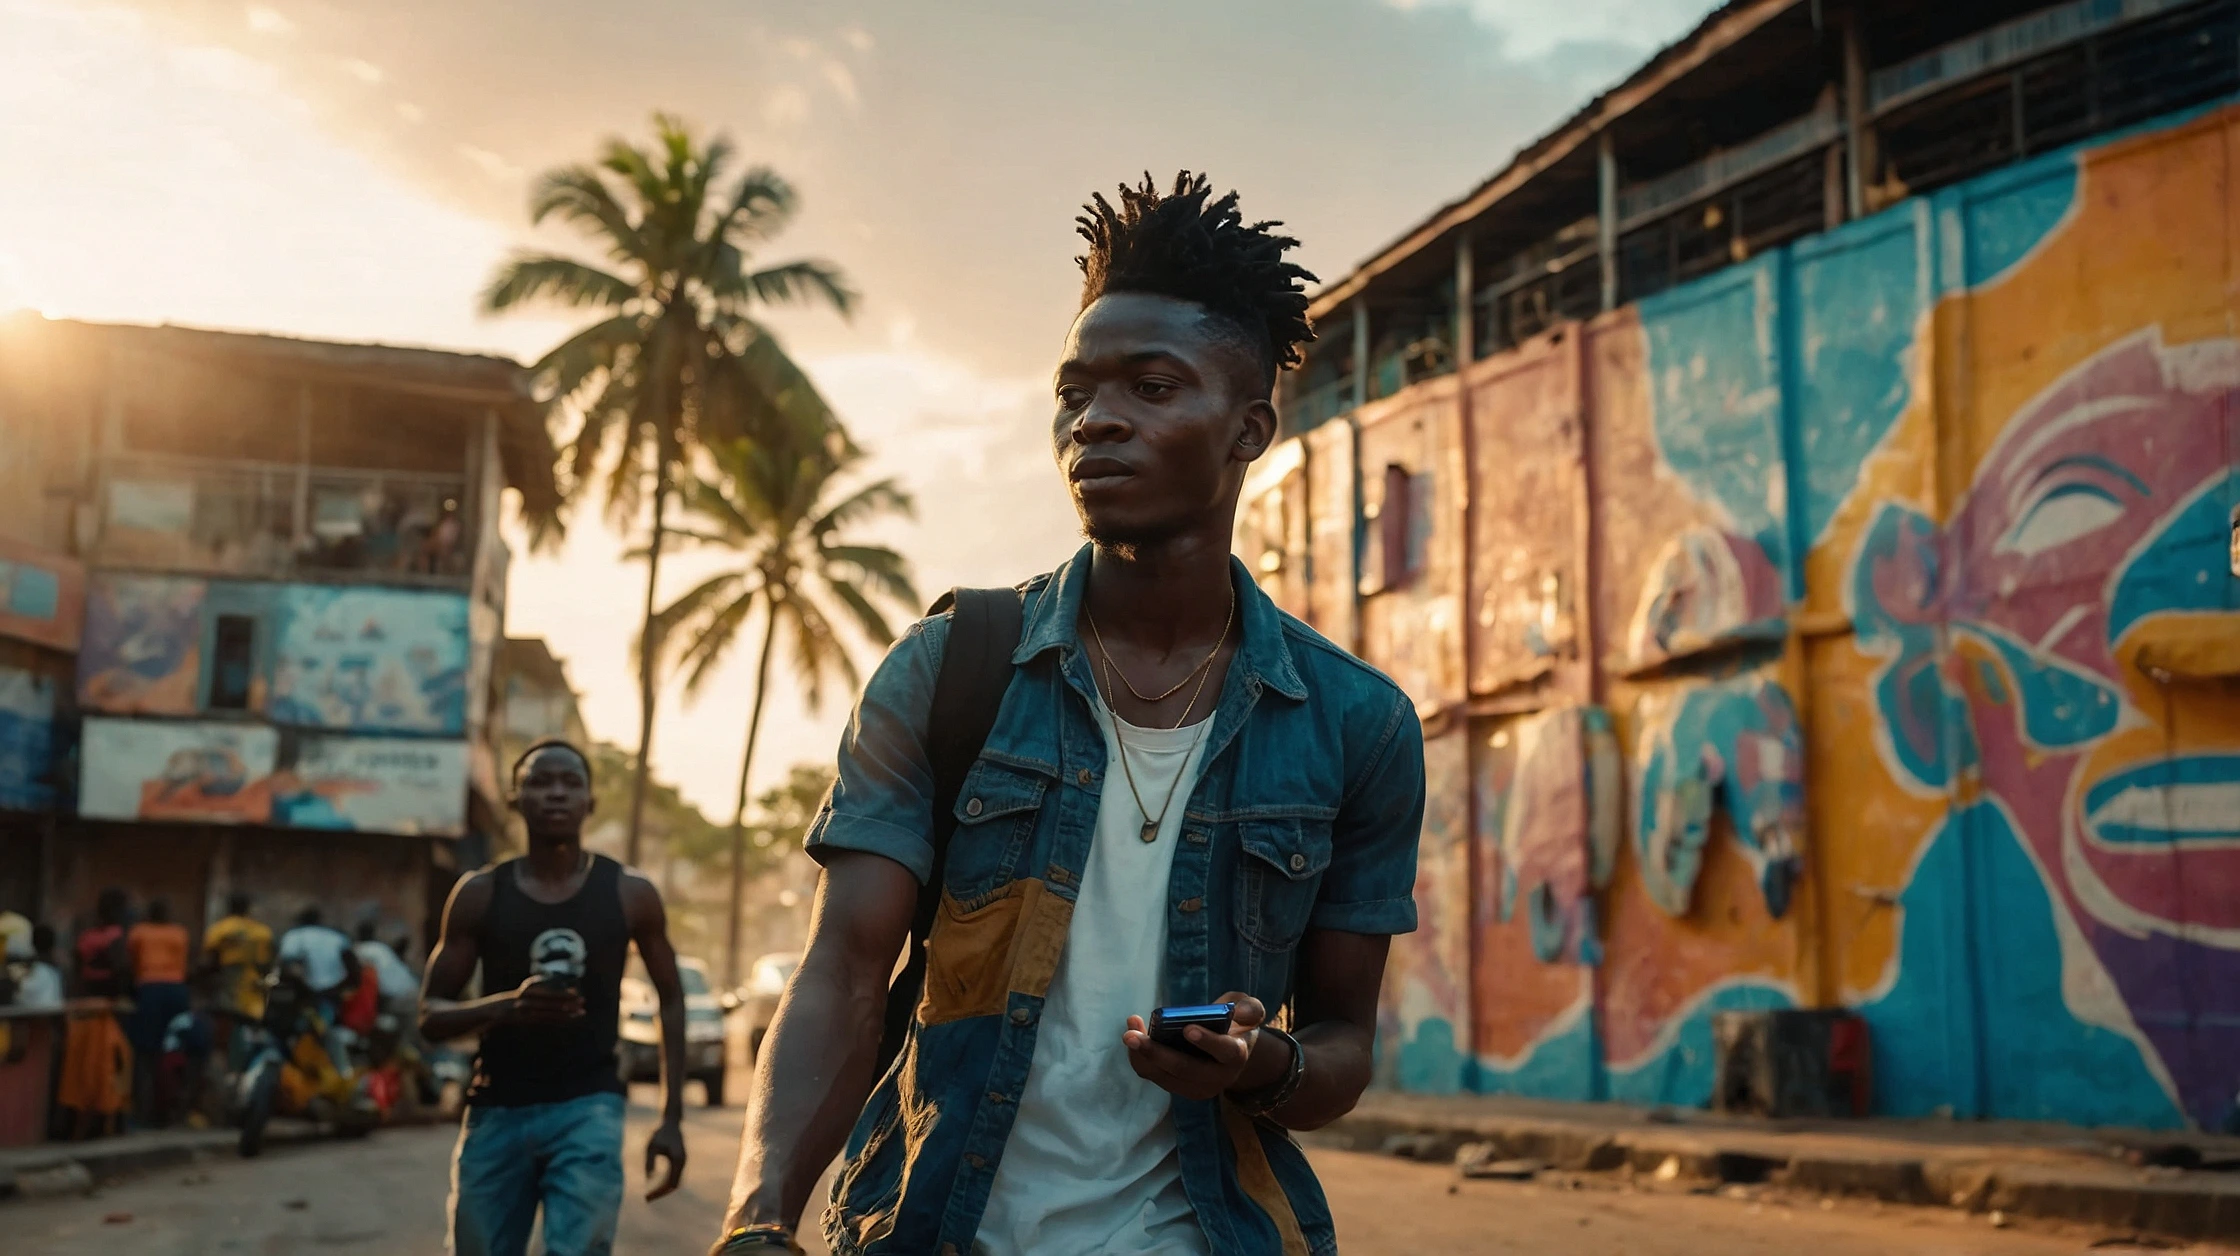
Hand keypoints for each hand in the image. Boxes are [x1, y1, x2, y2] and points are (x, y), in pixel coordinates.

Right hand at [506, 975, 583, 1023]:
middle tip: (583, 1001)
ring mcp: (528, 1013)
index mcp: (528, 990)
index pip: (549, 993)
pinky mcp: (531, 1021)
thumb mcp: (533, 986)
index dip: (563, 994)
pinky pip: (549, 1020)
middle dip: (567, 1003)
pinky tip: (573, 1017)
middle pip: (551, 1004)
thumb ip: (548, 985)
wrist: (503, 1008)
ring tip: (582, 1012)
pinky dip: (561, 1019)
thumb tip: (570, 988)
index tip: (576, 993)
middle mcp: (527, 1002)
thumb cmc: (524, 994)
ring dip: (567, 1014)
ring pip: (551, 1014)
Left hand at [644, 1118, 685, 1201]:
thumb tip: (649, 1179)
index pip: (670, 1183)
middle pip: (673, 1185)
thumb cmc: (659, 1133)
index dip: (659, 1192)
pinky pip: (674, 1176)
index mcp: (677, 1160)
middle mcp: (682, 1162)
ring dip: (663, 1189)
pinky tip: (654, 1184)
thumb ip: (650, 1162)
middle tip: (647, 1199)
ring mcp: (682, 1162)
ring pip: (675, 1181)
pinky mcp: (679, 1160)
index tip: (647, 1196)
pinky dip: (665, 1182)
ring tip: (650, 1194)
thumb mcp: (651, 1147)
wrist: (671, 1122)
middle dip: (660, 1193)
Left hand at [1122, 992, 1265, 1100]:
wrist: (1231, 1051)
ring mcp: (1196, 1087)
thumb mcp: (1248, 1009)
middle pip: (1185, 1069)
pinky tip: (1133, 1035)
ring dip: (1142, 1055)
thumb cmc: (1236, 1024)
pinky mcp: (1178, 1087)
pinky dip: (1140, 1057)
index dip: (1207, 1041)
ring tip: (1129, 1030)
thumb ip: (1250, 1008)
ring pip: (1164, 1075)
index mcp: (1236, 1055)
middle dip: (1157, 1053)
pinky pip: (1154, 1075)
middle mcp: (1217, 1077)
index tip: (1188, 1028)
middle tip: (1131, 1036)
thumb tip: (1240, 1013)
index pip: (1225, 1051)